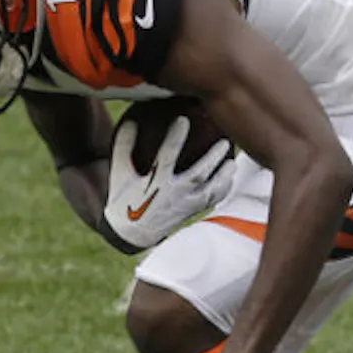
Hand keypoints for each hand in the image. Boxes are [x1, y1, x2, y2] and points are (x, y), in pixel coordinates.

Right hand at [98, 114, 234, 253]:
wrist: (131, 233)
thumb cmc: (125, 198)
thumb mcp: (120, 172)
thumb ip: (124, 146)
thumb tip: (131, 121)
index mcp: (154, 183)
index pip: (167, 157)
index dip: (175, 138)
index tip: (183, 119)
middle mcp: (173, 195)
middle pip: (198, 175)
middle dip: (212, 158)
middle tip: (224, 141)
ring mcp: (185, 206)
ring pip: (210, 191)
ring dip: (223, 176)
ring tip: (232, 162)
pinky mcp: (192, 212)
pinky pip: (211, 201)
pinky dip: (222, 190)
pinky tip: (229, 179)